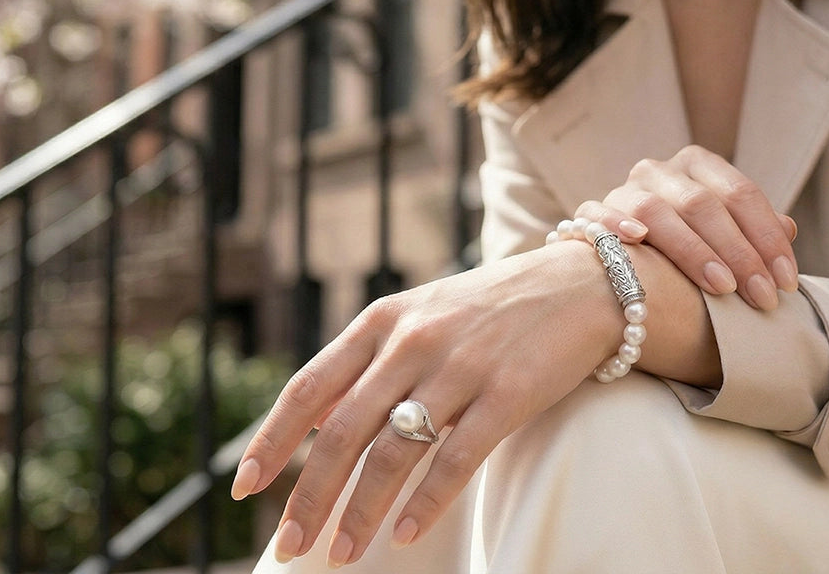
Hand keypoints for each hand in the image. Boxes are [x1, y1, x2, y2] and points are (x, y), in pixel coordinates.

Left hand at [229, 243, 622, 566]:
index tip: (245, 488)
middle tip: (290, 546)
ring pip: (392, 453)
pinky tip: (403, 535)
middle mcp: (413, 341)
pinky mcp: (509, 392)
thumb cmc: (495, 307)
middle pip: (342, 431)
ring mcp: (461, 366)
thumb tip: (314, 419)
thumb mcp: (422, 313)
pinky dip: (424, 503)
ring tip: (343, 554)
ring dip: (360, 512)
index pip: (309, 387)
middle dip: (309, 496)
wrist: (583, 283)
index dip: (272, 441)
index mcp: (383, 320)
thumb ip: (370, 359)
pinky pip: (455, 459)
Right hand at [573, 145, 797, 310]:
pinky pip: (597, 213)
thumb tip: (788, 229)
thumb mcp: (723, 236)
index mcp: (698, 165)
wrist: (619, 266)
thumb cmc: (685, 252)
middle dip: (739, 253)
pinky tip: (638, 239)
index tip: (786, 282)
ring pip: (656, 210)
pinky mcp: (589, 214)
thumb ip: (753, 231)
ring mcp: (624, 190)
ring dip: (692, 250)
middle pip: (703, 204)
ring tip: (721, 286)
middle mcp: (661, 170)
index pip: (741, 193)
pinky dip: (616, 223)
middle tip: (762, 296)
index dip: (767, 237)